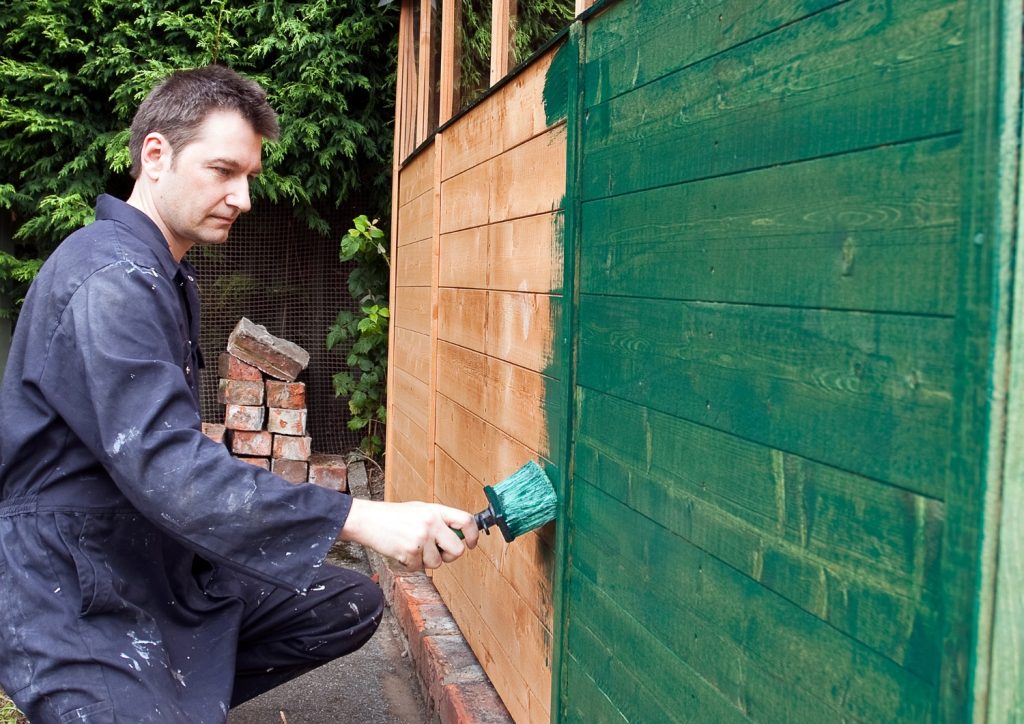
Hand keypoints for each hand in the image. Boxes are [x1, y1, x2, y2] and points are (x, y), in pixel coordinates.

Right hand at [338, 497, 479, 570]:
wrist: (368, 520)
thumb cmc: (394, 516)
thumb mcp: (420, 510)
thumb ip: (440, 521)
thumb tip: (460, 537)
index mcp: (436, 510)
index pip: (466, 521)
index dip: (473, 535)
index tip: (470, 544)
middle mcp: (431, 523)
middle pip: (457, 549)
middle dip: (450, 556)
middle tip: (438, 552)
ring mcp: (421, 538)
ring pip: (437, 563)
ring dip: (426, 561)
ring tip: (412, 547)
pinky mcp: (410, 553)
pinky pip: (420, 568)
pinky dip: (412, 564)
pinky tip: (402, 551)